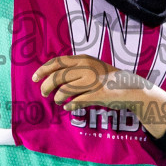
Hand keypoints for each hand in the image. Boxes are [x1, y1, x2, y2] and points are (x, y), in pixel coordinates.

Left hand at [33, 54, 165, 137]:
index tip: (35, 78)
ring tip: (59, 101)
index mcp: (83, 59)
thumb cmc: (107, 78)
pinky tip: (68, 106)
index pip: (57, 62)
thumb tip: (52, 76)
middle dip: (46, 86)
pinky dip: (69, 105)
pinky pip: (76, 102)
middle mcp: (86, 68)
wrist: (130, 87)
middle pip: (57, 77)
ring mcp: (92, 82)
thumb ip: (74, 69)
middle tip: (44, 93)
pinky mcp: (97, 95)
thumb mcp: (91, 66)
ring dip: (58, 98)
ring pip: (64, 91)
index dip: (43, 70)